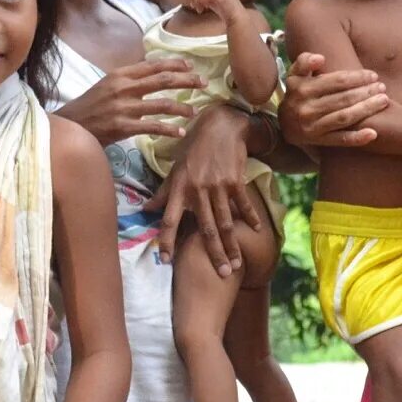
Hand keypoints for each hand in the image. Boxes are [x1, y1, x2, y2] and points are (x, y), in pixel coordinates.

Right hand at [56, 58, 199, 145]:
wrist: (69, 126)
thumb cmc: (90, 106)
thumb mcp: (107, 85)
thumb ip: (129, 80)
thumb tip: (153, 74)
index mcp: (120, 75)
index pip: (153, 65)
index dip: (175, 64)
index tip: (191, 66)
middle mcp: (124, 87)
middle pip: (163, 80)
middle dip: (187, 80)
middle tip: (203, 83)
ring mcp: (124, 107)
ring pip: (162, 104)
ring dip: (182, 107)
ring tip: (194, 111)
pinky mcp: (123, 127)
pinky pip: (153, 127)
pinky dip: (169, 129)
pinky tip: (179, 132)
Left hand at [147, 105, 262, 273]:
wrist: (219, 126)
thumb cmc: (194, 149)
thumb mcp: (175, 169)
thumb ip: (163, 192)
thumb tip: (145, 209)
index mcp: (179, 189)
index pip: (168, 219)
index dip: (165, 241)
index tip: (165, 261)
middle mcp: (197, 190)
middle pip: (205, 229)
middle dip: (213, 254)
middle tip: (220, 276)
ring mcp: (217, 186)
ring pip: (225, 222)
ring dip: (232, 245)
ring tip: (237, 264)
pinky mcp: (235, 180)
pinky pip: (242, 204)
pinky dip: (250, 218)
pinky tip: (256, 231)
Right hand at [278, 53, 387, 147]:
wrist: (283, 123)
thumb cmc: (297, 94)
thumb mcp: (295, 75)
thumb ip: (304, 62)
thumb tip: (320, 58)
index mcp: (303, 88)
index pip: (337, 81)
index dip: (357, 77)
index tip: (373, 75)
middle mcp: (307, 108)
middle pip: (343, 99)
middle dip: (366, 92)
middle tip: (382, 87)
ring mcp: (312, 127)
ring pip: (344, 117)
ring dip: (366, 109)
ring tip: (383, 101)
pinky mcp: (318, 141)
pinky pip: (340, 140)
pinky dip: (357, 138)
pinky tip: (373, 133)